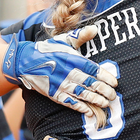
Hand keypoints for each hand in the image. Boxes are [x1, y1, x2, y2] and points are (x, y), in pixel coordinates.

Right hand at [4, 26, 119, 126]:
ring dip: (95, 100)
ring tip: (105, 104)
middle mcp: (67, 72)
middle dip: (104, 91)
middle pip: (90, 83)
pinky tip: (89, 111)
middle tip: (113, 96)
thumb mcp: (63, 40)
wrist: (24, 61)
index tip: (115, 83)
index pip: (93, 69)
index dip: (105, 77)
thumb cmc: (47, 50)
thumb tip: (95, 29)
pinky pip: (69, 102)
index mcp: (71, 59)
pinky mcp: (53, 94)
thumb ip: (80, 36)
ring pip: (81, 94)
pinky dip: (79, 107)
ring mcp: (60, 84)